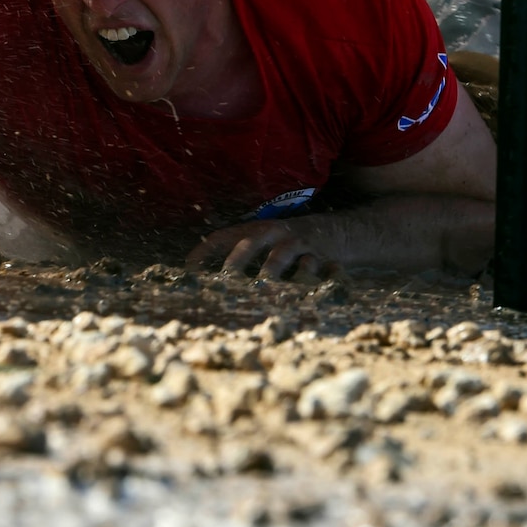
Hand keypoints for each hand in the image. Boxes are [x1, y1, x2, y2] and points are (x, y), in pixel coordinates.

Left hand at [187, 220, 333, 280]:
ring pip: (280, 257)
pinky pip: (313, 269)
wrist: (338, 232)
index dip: (205, 250)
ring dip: (269, 271)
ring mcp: (297, 245)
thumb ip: (240, 256)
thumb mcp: (264, 242)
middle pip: (250, 244)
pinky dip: (307, 280)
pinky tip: (300, 296)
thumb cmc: (289, 244)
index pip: (223, 236)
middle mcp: (273, 234)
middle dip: (236, 261)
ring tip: (261, 286)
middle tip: (223, 280)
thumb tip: (207, 278)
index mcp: (254, 230)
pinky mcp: (320, 257)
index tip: (188, 268)